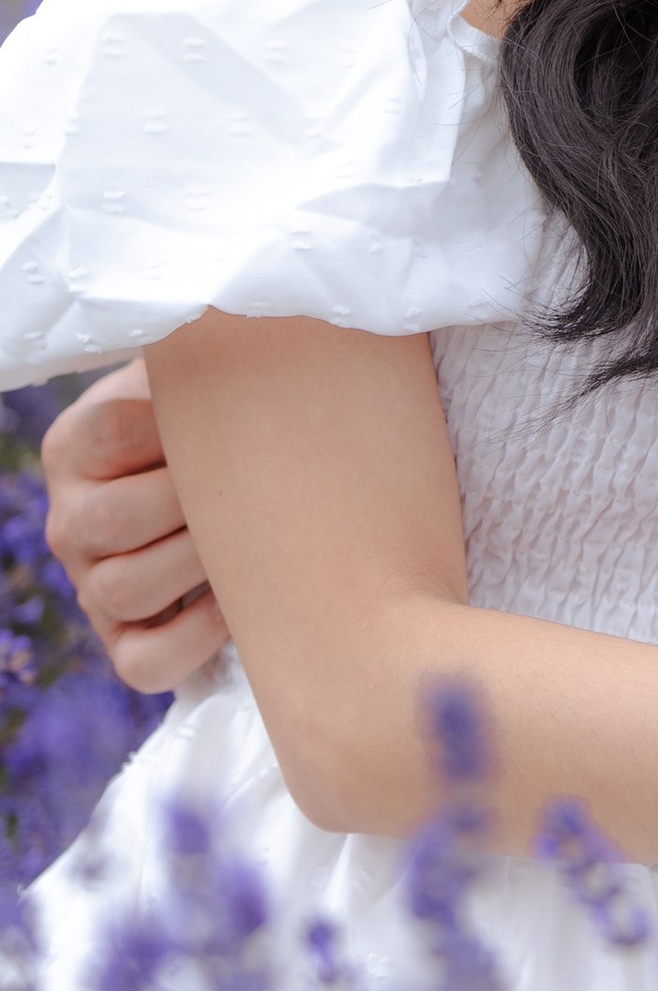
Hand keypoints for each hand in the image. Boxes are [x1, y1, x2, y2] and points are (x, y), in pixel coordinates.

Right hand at [39, 360, 230, 691]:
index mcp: (76, 445)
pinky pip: (143, 663)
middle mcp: (70, 519)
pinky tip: (237, 603)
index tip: (233, 420)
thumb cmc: (233, 426)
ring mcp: (90, 587)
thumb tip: (251, 328)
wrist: (242, 487)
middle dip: (190, 504)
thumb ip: (210, 359)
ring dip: (196, 567)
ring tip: (252, 544)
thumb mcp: (203, 382)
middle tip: (254, 489)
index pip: (106, 433)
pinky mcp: (124, 644)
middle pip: (106, 520)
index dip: (175, 428)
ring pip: (120, 591)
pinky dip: (195, 638)